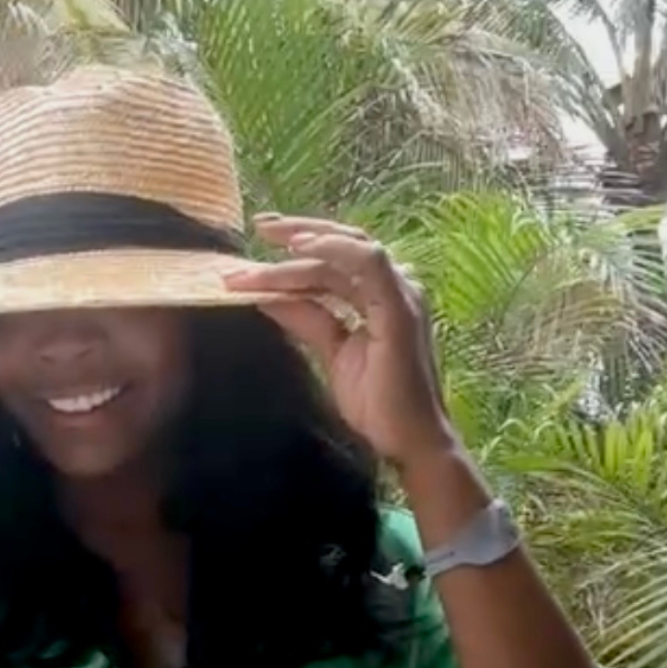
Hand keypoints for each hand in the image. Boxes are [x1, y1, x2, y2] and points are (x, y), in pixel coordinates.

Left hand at [225, 214, 456, 471]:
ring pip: (348, 252)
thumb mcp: (331, 351)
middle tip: (260, 225)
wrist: (406, 442)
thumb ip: (306, 319)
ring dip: (304, 245)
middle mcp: (394, 288)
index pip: (336, 260)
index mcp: (380, 297)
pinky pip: (369, 264)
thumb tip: (267, 297)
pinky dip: (335, 250)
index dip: (299, 247)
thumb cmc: (377, 404)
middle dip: (299, 231)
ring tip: (266, 242)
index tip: (260, 241)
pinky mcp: (400, 310)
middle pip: (343, 245)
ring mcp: (401, 296)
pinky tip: (303, 248)